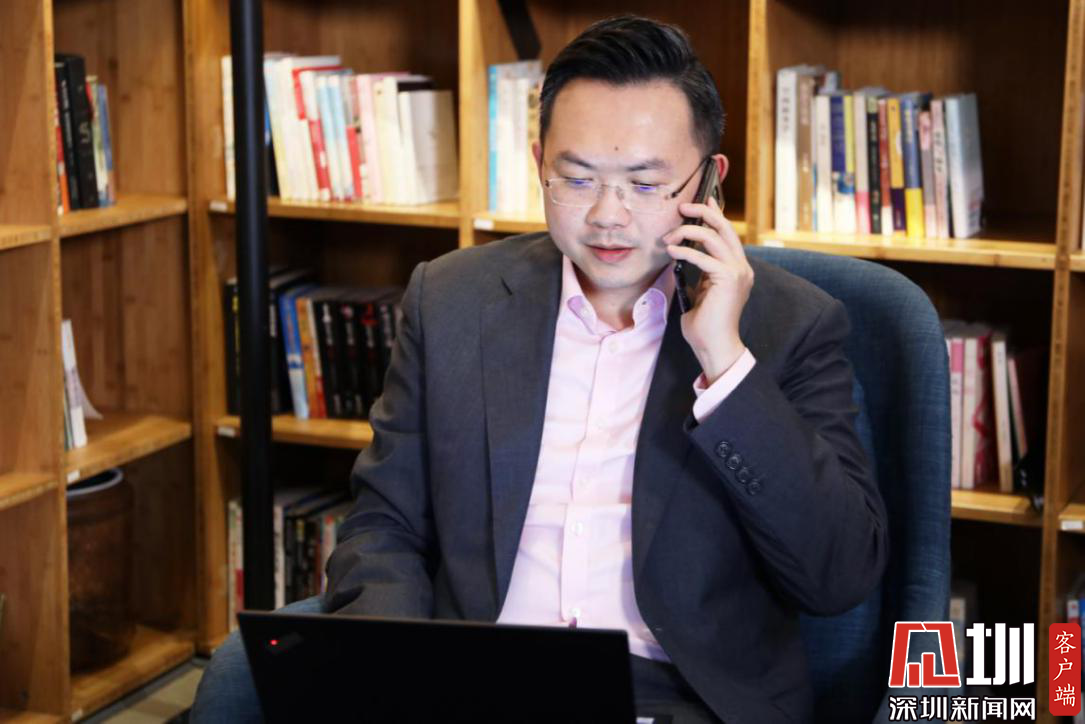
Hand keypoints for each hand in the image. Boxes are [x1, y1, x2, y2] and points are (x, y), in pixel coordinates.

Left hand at [664, 195, 752, 384]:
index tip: (703, 200)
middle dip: (703, 212)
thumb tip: (684, 254)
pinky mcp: (728, 279)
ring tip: (668, 237)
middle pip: (724, 228)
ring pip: (714, 237)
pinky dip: (685, 251)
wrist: (715, 346)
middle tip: (683, 207)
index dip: (716, 214)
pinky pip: (703, 257)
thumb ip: (701, 272)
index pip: (727, 234)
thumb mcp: (702, 291)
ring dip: (688, 232)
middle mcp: (742, 267)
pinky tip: (671, 252)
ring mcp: (738, 272)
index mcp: (738, 269)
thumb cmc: (705, 324)